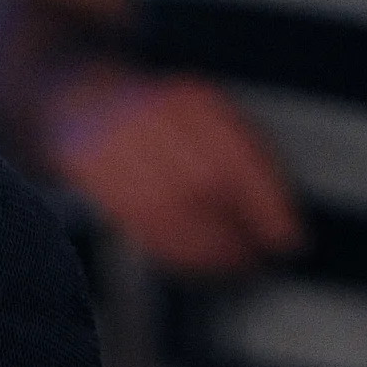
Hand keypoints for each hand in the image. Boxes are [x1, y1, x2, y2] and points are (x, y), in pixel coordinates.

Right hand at [45, 73, 302, 272]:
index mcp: (193, 100)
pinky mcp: (98, 176)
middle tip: (260, 260)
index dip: (268, 204)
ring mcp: (121, 146)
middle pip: (208, 187)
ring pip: (174, 213)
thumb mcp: (205, 117)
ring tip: (233, 268)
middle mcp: (156, 119)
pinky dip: (177, 254)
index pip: (241, 157)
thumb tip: (281, 220)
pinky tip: (198, 264)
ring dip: (209, 251)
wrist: (77, 98)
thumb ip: (244, 158)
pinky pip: (143, 226)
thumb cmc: (155, 115)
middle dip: (238, 233)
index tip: (290, 238)